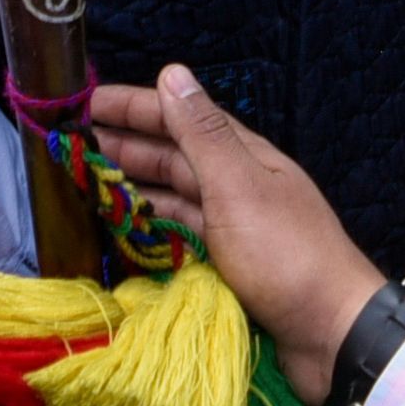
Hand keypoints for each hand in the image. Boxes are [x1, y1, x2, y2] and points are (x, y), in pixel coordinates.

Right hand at [88, 65, 385, 405]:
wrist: (331, 333)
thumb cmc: (285, 255)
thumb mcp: (238, 186)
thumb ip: (202, 133)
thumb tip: (172, 72)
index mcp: (244, 155)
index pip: (181, 117)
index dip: (135, 106)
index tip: (85, 102)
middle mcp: (238, 184)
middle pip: (174, 156)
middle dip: (126, 145)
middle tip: (72, 145)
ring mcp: (235, 226)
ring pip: (175, 195)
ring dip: (135, 186)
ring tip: (90, 184)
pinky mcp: (230, 266)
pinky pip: (181, 235)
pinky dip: (152, 228)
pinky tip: (127, 232)